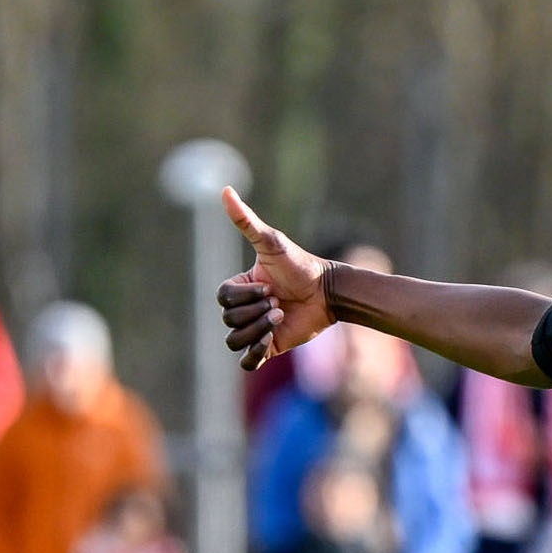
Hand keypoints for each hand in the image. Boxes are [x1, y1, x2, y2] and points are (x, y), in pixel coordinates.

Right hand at [218, 187, 333, 367]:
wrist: (328, 291)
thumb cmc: (301, 265)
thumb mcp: (271, 242)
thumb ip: (245, 220)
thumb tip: (225, 190)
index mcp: (240, 286)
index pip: (223, 298)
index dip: (244, 296)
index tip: (268, 287)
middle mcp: (245, 309)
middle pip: (228, 319)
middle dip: (255, 311)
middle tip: (279, 301)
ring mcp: (255, 329)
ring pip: (234, 340)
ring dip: (257, 329)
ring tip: (280, 316)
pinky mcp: (269, 347)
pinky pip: (247, 361)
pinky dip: (254, 353)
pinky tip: (272, 339)